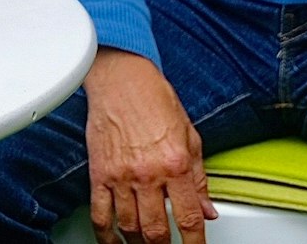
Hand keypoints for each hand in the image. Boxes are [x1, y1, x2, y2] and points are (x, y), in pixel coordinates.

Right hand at [84, 48, 217, 243]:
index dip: (195, 242)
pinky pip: (99, 213)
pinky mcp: (99, 173)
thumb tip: (208, 209)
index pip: (189, 218)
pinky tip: (113, 241)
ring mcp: (121, 176)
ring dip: (138, 242)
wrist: (121, 78)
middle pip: (156, 230)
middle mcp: (148, 173)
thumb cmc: (154, 99)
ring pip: (129, 226)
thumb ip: (199, 178)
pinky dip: (106, 235)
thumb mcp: (190, 137)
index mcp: (176, 164)